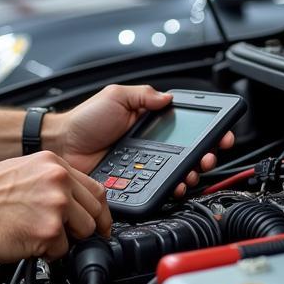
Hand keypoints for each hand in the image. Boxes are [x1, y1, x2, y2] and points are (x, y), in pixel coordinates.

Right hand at [0, 151, 110, 262]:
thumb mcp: (23, 171)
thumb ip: (52, 182)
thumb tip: (72, 200)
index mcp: (54, 164)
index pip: (96, 190)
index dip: (99, 212)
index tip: (100, 224)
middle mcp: (58, 181)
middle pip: (94, 213)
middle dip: (81, 229)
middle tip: (61, 234)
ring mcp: (56, 205)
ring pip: (82, 234)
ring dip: (63, 241)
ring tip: (36, 235)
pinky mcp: (49, 232)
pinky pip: (62, 252)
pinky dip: (46, 254)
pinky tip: (26, 242)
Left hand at [54, 84, 234, 197]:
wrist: (63, 144)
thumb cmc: (84, 119)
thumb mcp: (117, 96)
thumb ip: (143, 96)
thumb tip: (169, 97)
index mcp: (149, 122)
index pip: (185, 126)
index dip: (206, 131)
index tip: (221, 134)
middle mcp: (149, 145)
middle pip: (187, 153)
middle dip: (204, 154)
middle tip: (208, 155)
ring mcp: (143, 165)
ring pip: (175, 173)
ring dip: (191, 173)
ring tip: (193, 172)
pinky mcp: (133, 183)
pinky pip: (156, 187)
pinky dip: (170, 188)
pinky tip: (176, 185)